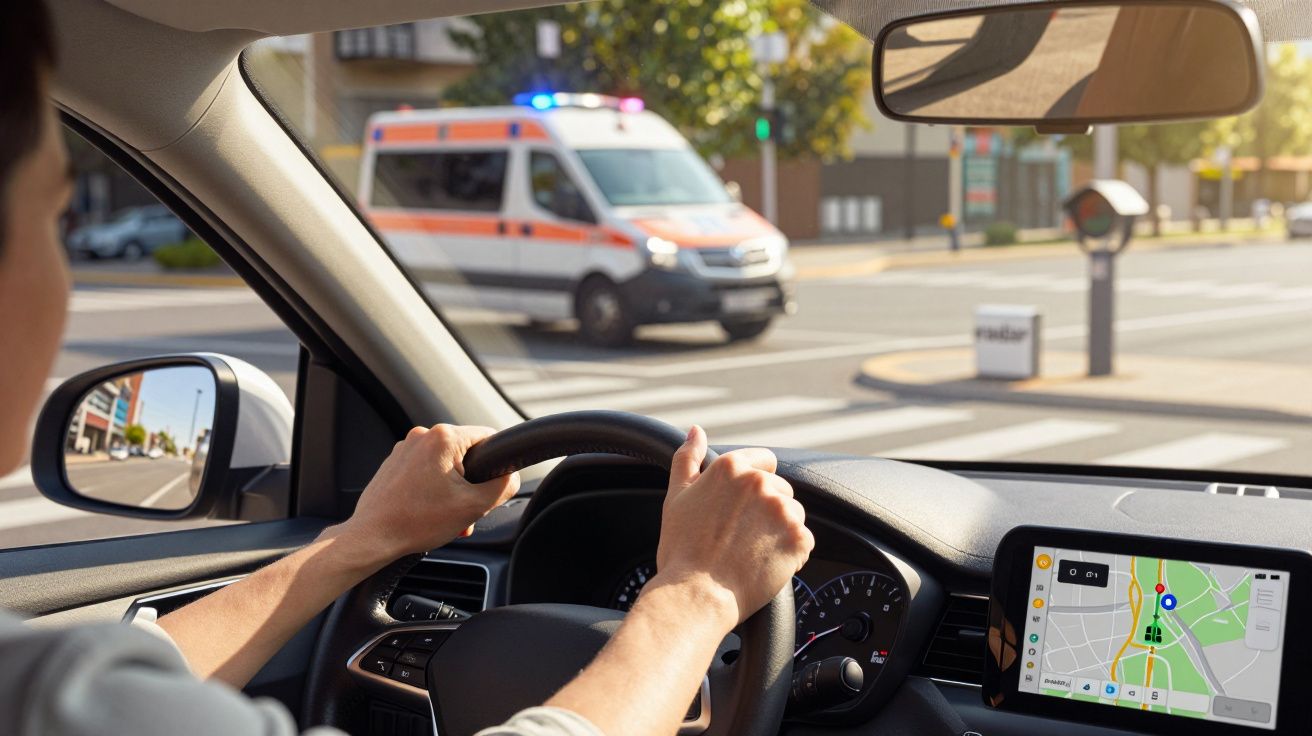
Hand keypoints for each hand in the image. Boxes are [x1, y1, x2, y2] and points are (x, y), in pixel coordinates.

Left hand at [339, 424, 518, 559]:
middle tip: (466, 510)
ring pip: (445, 466)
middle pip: (466, 454)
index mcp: (443, 437)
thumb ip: (503, 486)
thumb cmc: (417, 521)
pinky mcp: (393, 464)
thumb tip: (512, 478)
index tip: (490, 486)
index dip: (497, 463)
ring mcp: (404, 449)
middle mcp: (421, 436)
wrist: (372, 538)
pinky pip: (425, 472)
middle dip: (471, 484)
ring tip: (446, 517)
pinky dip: (433, 490)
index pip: (488, 437)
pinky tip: (429, 513)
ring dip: (453, 490)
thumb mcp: (474, 506)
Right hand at [650, 426, 813, 628]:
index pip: (765, 462)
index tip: (741, 510)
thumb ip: (687, 458)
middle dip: (767, 510)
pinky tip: (764, 565)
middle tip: (740, 537)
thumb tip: (696, 431)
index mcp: (731, 467)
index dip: (753, 486)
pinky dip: (791, 554)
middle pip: (780, 490)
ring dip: (780, 532)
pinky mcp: (798, 538)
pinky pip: (804, 542)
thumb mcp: (676, 496)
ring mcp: (782, 509)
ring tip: (751, 553)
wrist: (695, 595)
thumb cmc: (682, 550)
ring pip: (793, 515)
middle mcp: (760, 482)